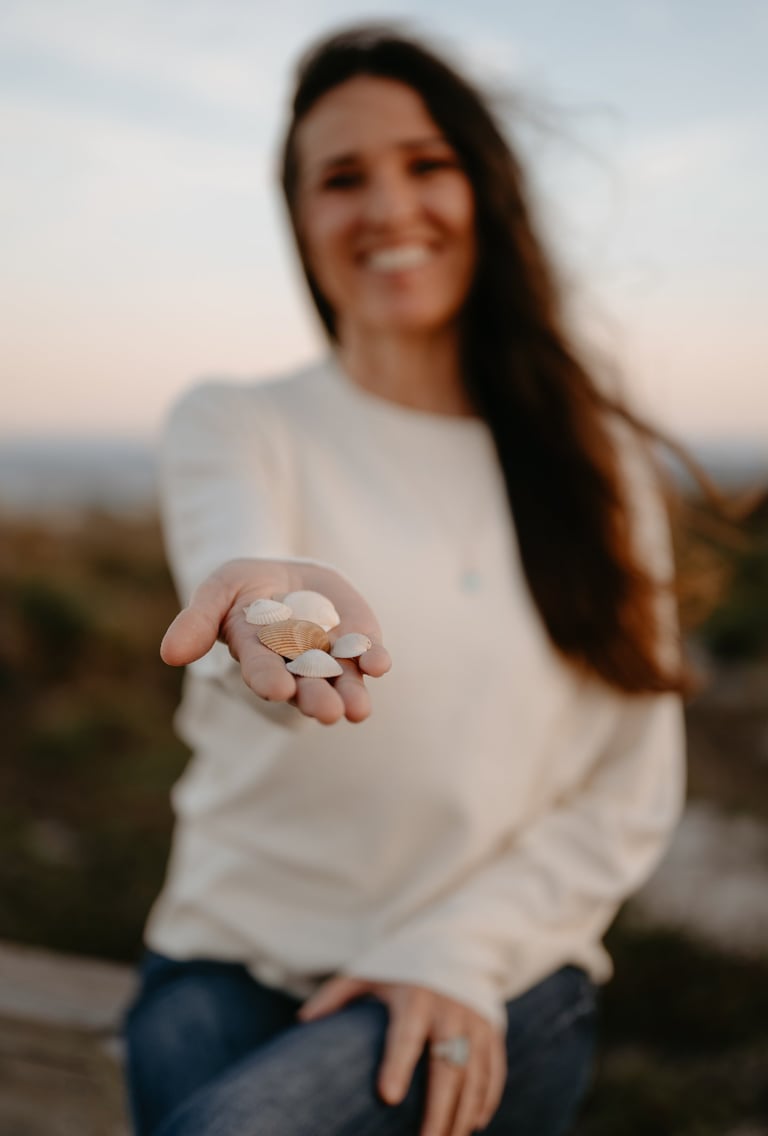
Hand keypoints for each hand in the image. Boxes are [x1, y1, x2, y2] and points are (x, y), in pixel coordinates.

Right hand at [160, 559, 390, 724]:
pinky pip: (367, 656)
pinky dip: (375, 661)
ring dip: (351, 695)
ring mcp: (330, 658)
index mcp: (258, 655)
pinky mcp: (357, 643)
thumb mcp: (218, 590)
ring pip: (341, 682)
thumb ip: (197, 621)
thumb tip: (169, 655)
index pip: (262, 670)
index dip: (268, 678)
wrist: (286, 575)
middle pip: (306, 685)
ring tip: (358, 711)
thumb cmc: (245, 586)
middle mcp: (295, 666)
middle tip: (327, 713)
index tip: (276, 688)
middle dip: (316, 699)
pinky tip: (379, 665)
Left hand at [297, 977, 506, 1134]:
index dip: (397, 1066)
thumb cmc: (402, 967)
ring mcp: (475, 1022)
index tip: (388, 1097)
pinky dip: (485, 1101)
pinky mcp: (492, 1031)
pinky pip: (494, 1071)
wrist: (455, 944)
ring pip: (474, 1076)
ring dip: (463, 1114)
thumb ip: (337, 995)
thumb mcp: (370, 972)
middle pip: (447, 1067)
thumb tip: (302, 1022)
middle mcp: (449, 1011)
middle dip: (438, 1110)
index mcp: (415, 998)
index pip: (406, 1036)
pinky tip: (472, 1126)